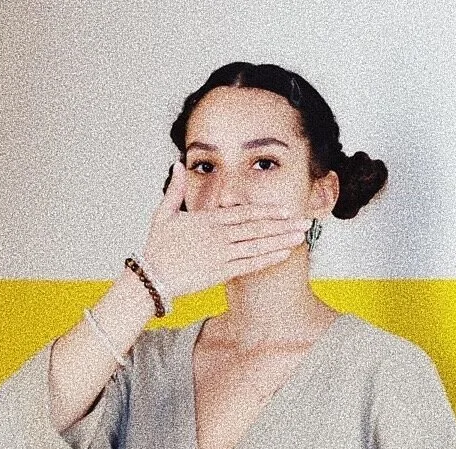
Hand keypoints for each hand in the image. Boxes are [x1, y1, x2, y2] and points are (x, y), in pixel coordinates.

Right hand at [140, 162, 312, 296]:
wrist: (151, 277)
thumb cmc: (157, 247)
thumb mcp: (163, 214)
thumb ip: (175, 189)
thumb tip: (178, 164)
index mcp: (206, 220)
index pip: (242, 213)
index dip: (266, 211)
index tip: (285, 209)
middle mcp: (217, 236)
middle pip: (256, 229)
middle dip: (283, 225)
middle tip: (305, 221)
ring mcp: (221, 255)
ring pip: (257, 246)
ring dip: (281, 241)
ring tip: (301, 236)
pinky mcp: (221, 273)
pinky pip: (250, 265)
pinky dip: (268, 259)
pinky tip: (284, 254)